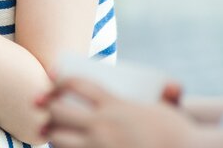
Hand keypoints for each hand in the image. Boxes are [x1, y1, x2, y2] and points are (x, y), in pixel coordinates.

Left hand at [46, 78, 194, 147]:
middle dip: (47, 107)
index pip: (77, 83)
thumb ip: (169, 96)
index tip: (51, 81)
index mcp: (116, 104)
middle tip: (42, 106)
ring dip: (51, 134)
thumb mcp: (172, 111)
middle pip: (60, 109)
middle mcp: (102, 124)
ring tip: (47, 132)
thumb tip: (174, 88)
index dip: (60, 80)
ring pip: (59, 137)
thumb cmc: (181, 135)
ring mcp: (98, 146)